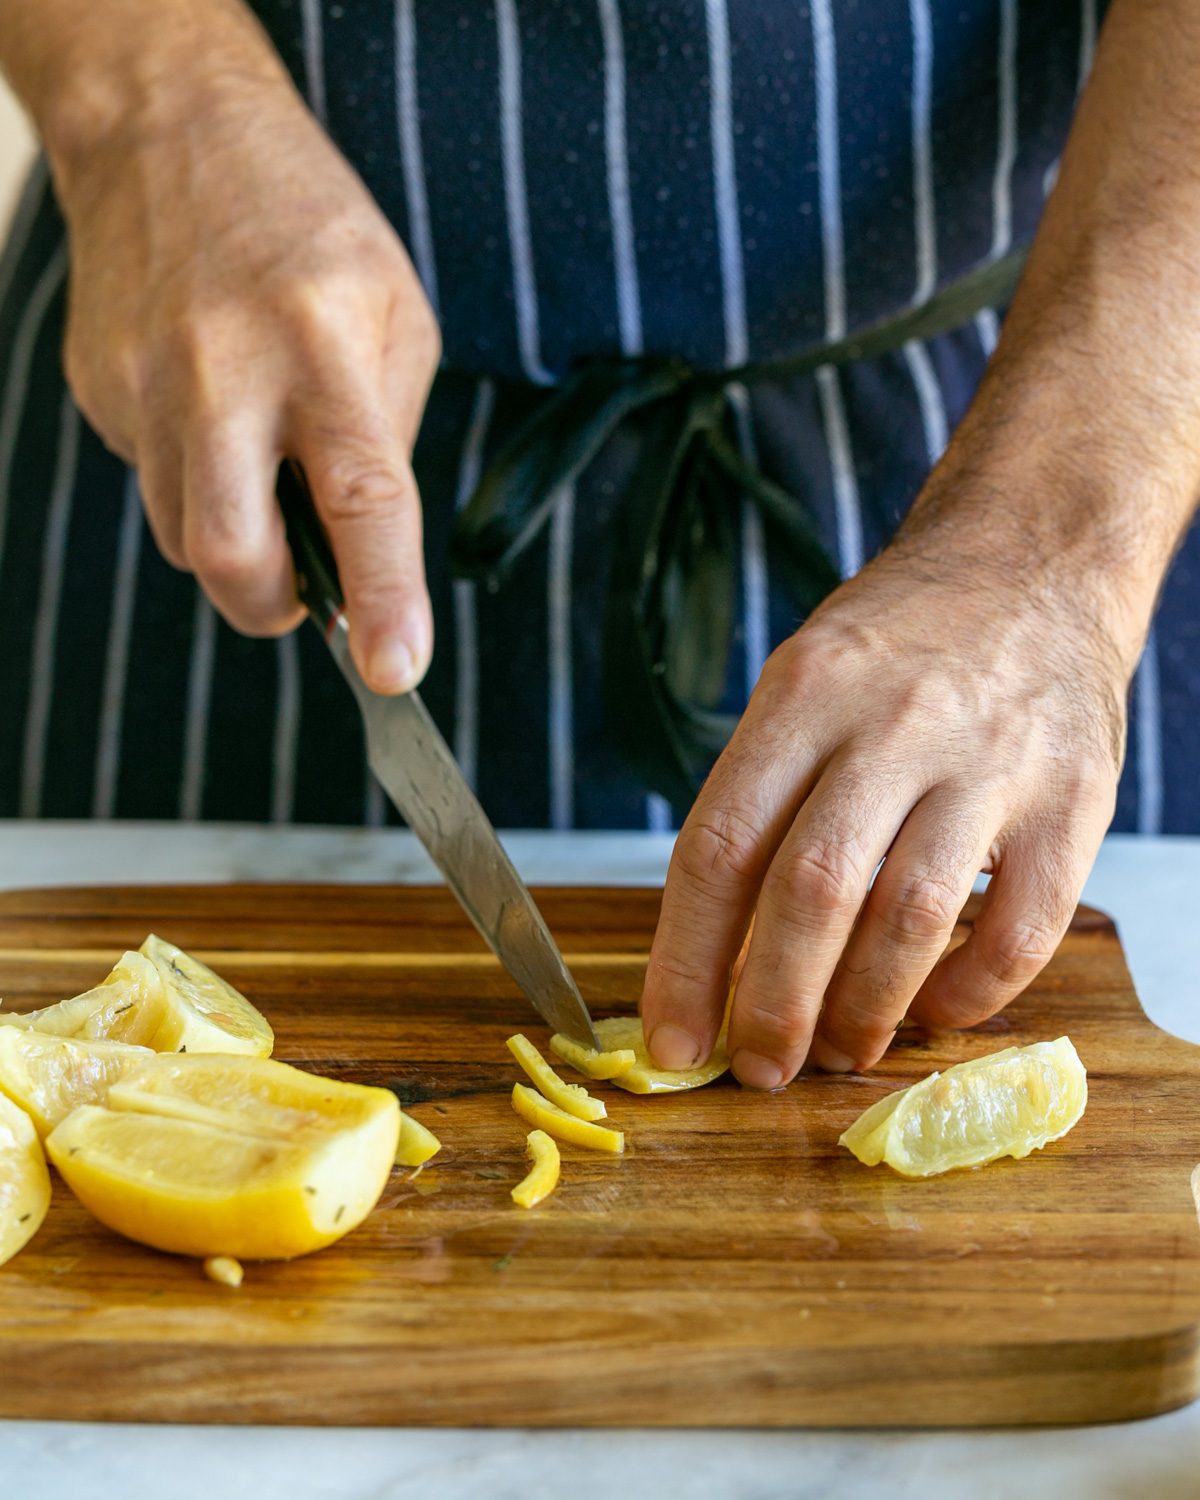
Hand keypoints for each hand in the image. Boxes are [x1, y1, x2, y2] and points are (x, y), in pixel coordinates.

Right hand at [58, 48, 439, 690]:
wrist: (167, 130)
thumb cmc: (308, 224)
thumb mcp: (398, 315)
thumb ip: (389, 437)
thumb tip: (370, 548)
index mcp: (323, 346)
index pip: (359, 500)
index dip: (381, 597)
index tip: (393, 671)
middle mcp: (224, 370)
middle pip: (230, 555)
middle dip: (272, 608)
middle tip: (305, 591)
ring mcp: (145, 384)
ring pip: (183, 538)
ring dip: (238, 542)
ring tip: (264, 465)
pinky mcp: (99, 392)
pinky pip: (156, 484)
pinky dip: (198, 481)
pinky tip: (214, 413)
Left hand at [640, 491, 1130, 1088]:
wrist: (1034, 562)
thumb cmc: (898, 642)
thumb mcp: (803, 679)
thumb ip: (762, 794)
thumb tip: (714, 950)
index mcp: (804, 693)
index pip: (720, 847)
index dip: (684, 962)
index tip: (670, 1040)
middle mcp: (892, 724)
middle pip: (810, 892)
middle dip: (770, 1006)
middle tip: (757, 1068)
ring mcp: (990, 762)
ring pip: (908, 921)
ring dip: (861, 1012)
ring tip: (835, 1052)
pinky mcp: (1073, 801)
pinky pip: (1019, 932)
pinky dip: (968, 995)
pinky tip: (932, 1011)